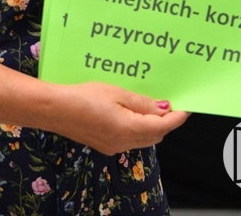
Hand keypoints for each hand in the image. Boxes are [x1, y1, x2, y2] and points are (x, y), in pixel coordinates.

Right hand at [49, 81, 189, 154]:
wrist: (54, 109)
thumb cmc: (83, 97)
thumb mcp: (116, 93)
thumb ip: (142, 103)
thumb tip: (164, 108)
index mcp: (129, 129)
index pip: (163, 126)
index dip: (177, 117)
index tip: (186, 107)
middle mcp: (123, 143)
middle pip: (155, 136)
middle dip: (166, 122)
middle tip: (168, 103)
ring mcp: (113, 146)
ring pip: (143, 139)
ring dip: (151, 126)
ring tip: (150, 105)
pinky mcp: (104, 145)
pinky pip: (130, 140)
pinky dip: (137, 128)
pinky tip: (131, 113)